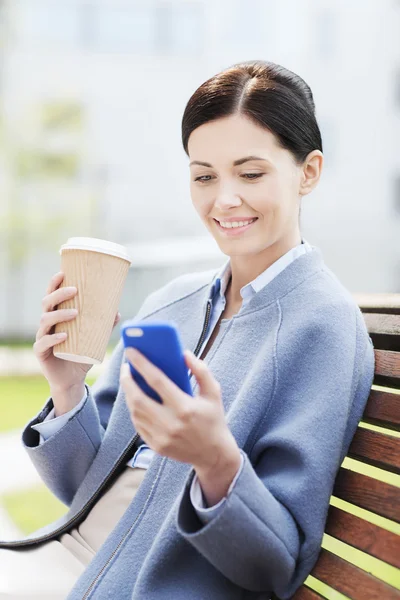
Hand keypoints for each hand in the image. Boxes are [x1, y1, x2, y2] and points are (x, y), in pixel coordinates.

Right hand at [34, 271, 120, 394]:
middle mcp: (47, 324)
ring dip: (59, 314)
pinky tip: (64, 335)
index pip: (52, 295)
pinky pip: (43, 342)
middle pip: (47, 303)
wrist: (71, 379)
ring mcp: (42, 337)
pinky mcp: (41, 352)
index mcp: (57, 316)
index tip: (63, 273)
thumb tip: (117, 311)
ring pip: (45, 320)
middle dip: (59, 294)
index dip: (54, 283)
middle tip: (74, 290)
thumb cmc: (81, 353)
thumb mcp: (94, 338)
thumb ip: (104, 325)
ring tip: (75, 312)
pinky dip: (53, 338)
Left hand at [119, 347, 239, 474]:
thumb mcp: (213, 392)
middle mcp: (170, 423)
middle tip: (125, 366)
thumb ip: (201, 371)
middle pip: (138, 398)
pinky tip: (135, 399)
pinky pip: (138, 425)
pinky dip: (134, 410)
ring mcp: (161, 437)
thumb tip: (184, 353)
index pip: (157, 380)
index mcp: (184, 407)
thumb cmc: (213, 419)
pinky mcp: (156, 446)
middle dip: (127, 380)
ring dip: (128, 394)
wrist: (214, 454)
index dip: (141, 364)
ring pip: (135, 412)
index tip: (131, 351)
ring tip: (129, 380)